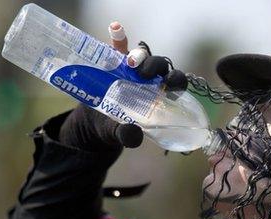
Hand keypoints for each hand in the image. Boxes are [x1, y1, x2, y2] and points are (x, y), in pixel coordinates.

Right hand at [59, 21, 186, 150]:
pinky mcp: (112, 61)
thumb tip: (134, 135)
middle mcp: (148, 78)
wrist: (94, 123)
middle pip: (159, 65)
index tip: (170, 85)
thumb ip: (128, 135)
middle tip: (144, 75)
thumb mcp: (120, 133)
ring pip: (142, 54)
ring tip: (130, 62)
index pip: (175, 82)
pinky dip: (118, 36)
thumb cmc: (115, 127)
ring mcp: (130, 68)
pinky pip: (118, 45)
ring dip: (139, 55)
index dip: (176, 80)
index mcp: (159, 94)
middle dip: (155, 67)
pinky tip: (116, 29)